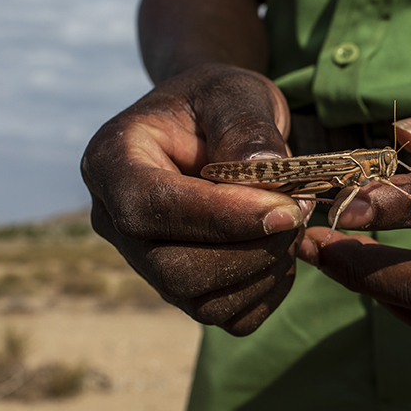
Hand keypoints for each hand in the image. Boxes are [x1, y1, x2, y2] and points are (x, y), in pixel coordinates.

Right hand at [81, 64, 311, 333]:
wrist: (213, 125)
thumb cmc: (218, 103)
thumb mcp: (235, 94)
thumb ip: (247, 129)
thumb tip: (266, 174)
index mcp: (111, 163)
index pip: (149, 209)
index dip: (218, 218)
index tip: (283, 208)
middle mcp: (115, 222)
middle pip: (173, 269)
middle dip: (250, 249)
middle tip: (299, 211)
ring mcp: (145, 263)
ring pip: (201, 301)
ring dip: (264, 270)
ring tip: (293, 223)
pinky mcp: (181, 289)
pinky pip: (227, 317)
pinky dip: (267, 292)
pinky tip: (281, 251)